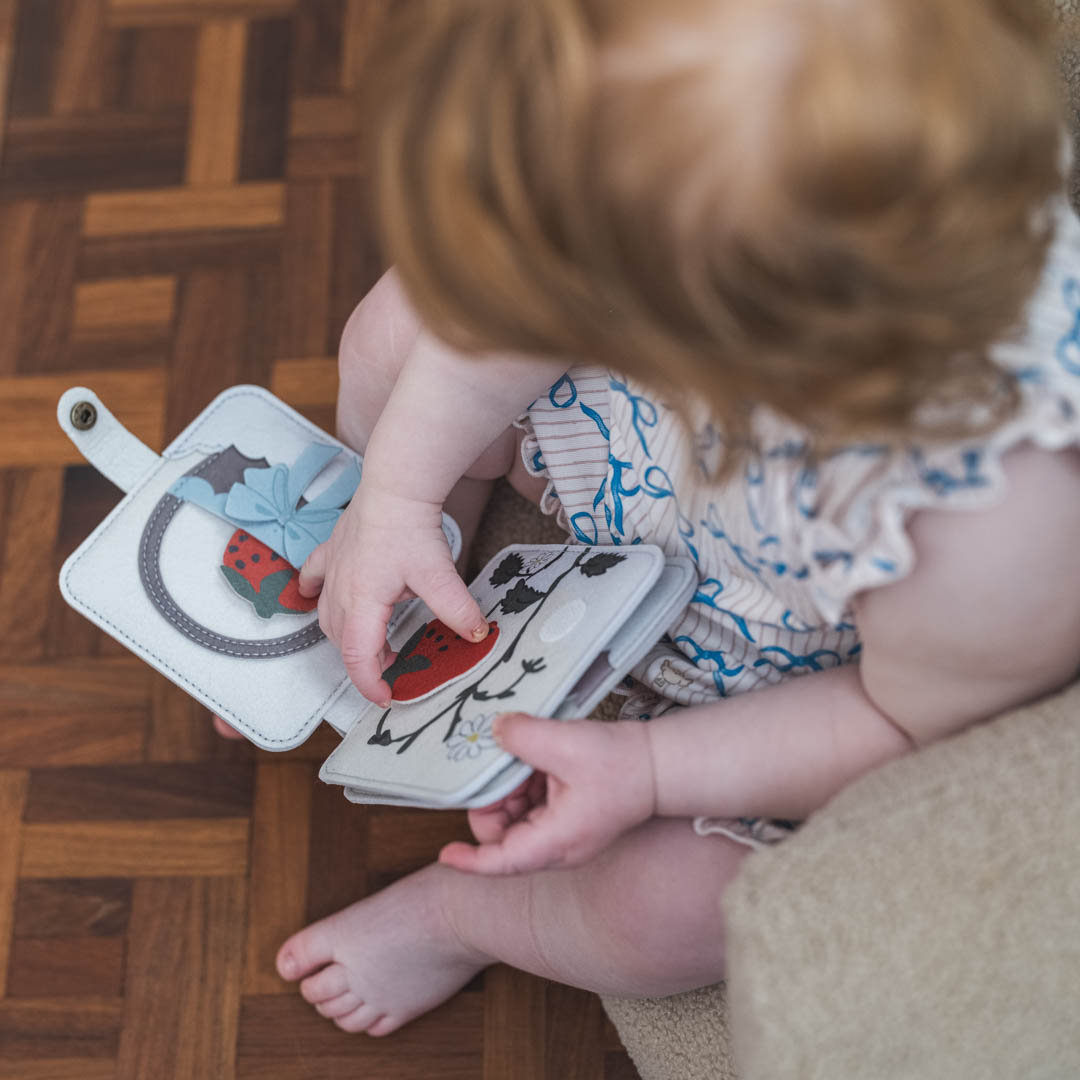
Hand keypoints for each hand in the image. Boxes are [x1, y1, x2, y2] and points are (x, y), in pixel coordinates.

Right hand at [299, 483, 487, 703]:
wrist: (395, 485)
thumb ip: (457, 609)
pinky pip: (313, 580)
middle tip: (394, 665)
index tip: (386, 697)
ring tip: (373, 640)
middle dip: (365, 661)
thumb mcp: (438, 574)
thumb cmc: (410, 527)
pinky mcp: (332, 551)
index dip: (369, 683)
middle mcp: (339, 590)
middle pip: (343, 641)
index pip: (358, 657)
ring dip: (346, 636)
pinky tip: (316, 597)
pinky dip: (313, 594)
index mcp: (362, 602)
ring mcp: (332, 570)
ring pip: (327, 617)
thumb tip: (477, 634)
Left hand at [439, 714, 657, 874]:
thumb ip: (521, 737)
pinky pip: (536, 809)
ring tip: (525, 759)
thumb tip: (495, 730)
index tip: (445, 854)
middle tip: (504, 768)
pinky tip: (538, 760)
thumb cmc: (620, 763)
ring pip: (518, 821)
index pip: (500, 862)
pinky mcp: (571, 818)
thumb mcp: (563, 743)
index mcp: (554, 841)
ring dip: (512, 791)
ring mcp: (565, 834)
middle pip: (504, 837)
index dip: (469, 861)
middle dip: (494, 803)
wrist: (660, 764)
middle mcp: (558, 847)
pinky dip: (529, 786)